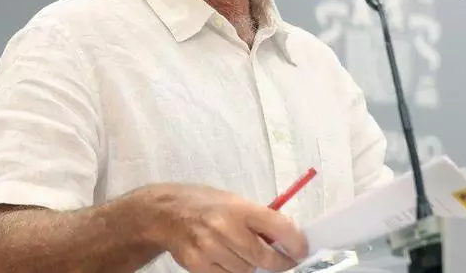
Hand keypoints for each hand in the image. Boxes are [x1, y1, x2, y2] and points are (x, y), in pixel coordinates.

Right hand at [134, 183, 308, 272]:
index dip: (296, 243)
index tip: (300, 250)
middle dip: (278, 262)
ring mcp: (210, 249)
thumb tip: (286, 238)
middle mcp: (224, 227)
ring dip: (250, 266)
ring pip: (246, 271)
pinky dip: (232, 272)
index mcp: (238, 207)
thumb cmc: (204, 204)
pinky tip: (225, 259)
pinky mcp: (198, 265)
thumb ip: (258, 218)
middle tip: (282, 261)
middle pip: (265, 258)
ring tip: (241, 252)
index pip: (279, 227)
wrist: (165, 213)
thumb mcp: (233, 200)